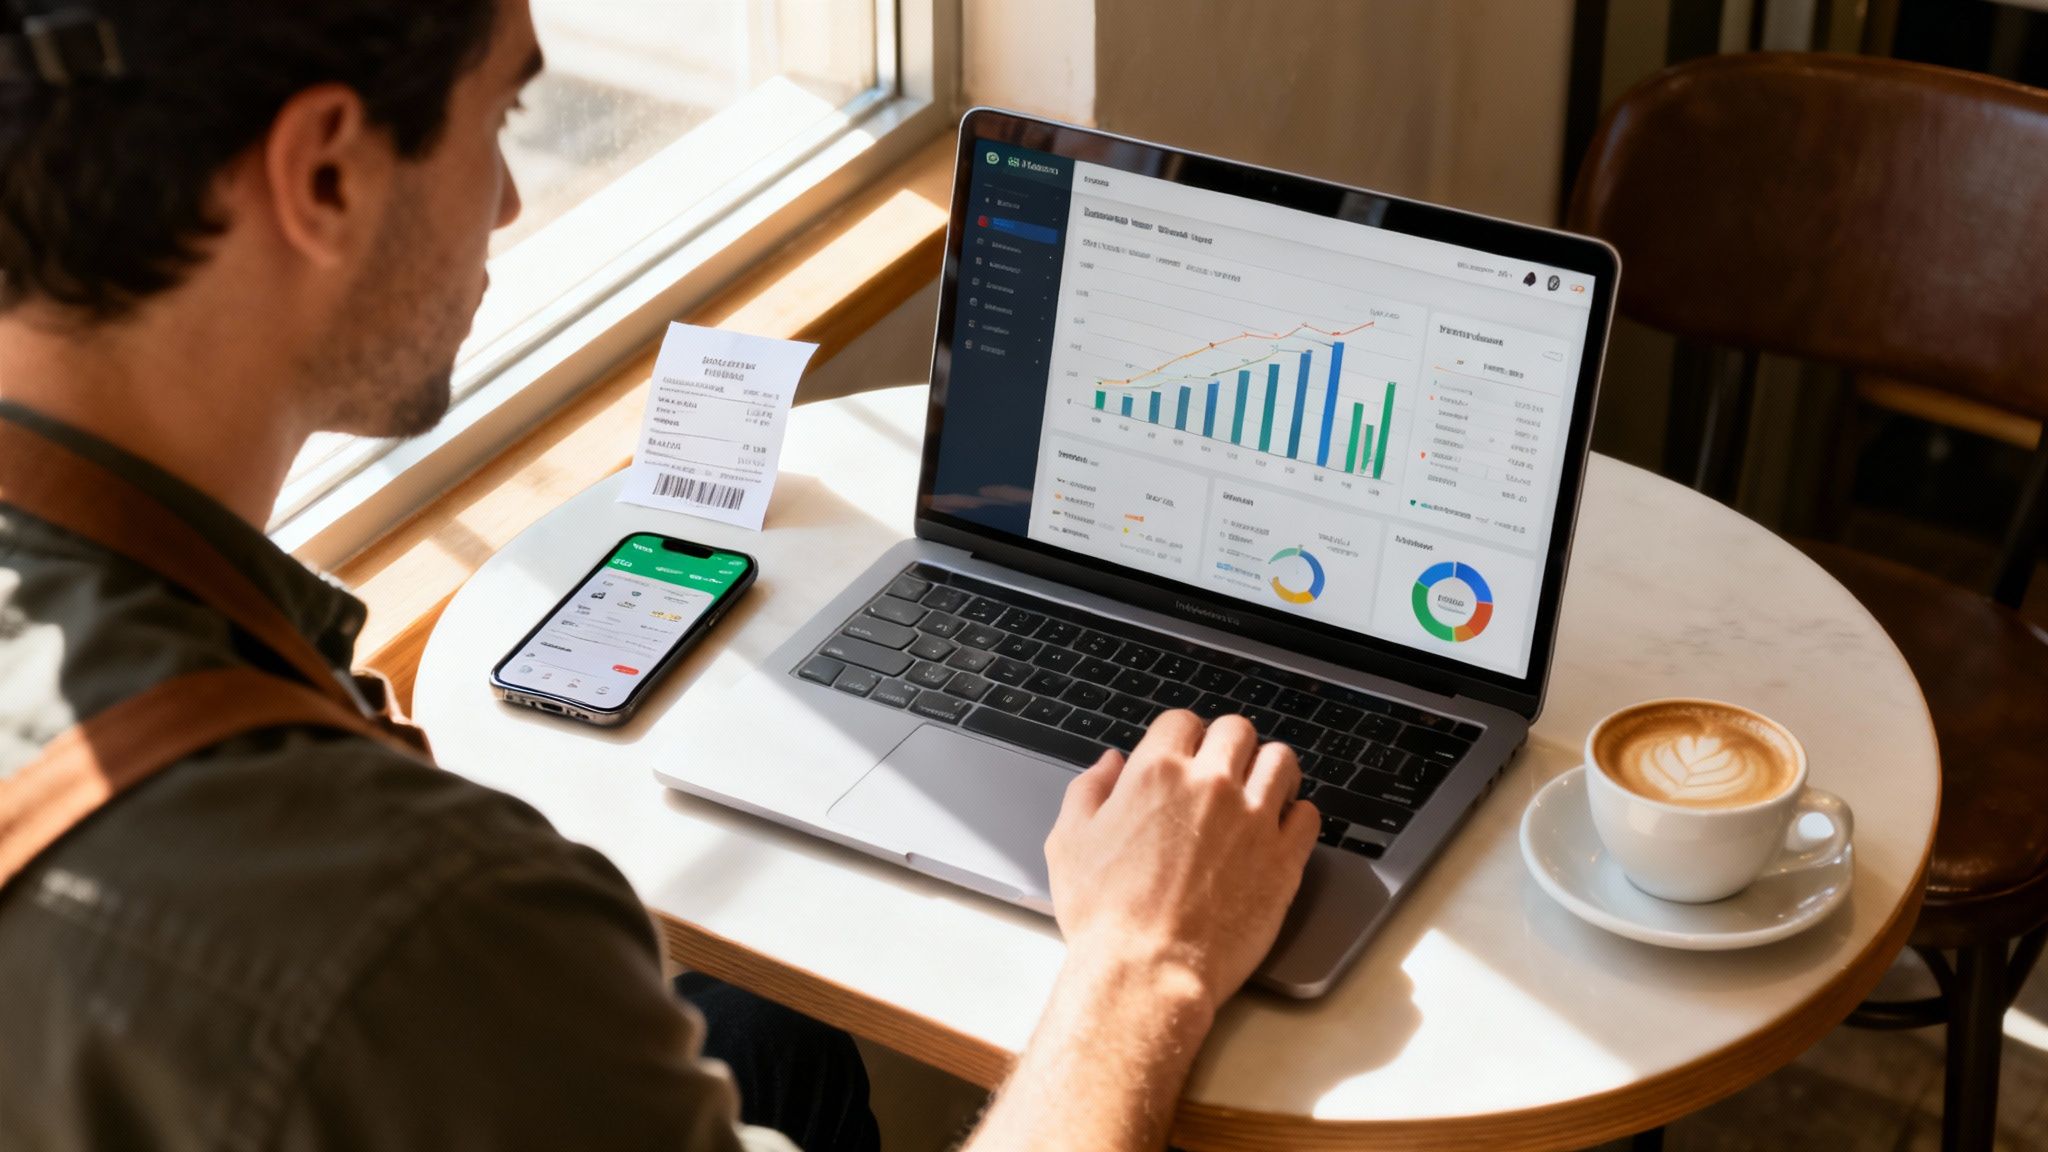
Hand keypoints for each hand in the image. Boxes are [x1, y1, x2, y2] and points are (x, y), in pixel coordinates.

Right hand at [1044, 710, 1319, 1014]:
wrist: (1147, 971)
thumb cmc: (1105, 916)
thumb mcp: (1069, 842)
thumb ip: (1089, 790)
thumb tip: (1108, 764)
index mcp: (1157, 773)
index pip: (1183, 722)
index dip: (1183, 737)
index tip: (1186, 754)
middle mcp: (1211, 785)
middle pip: (1238, 731)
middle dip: (1229, 746)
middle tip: (1225, 771)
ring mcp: (1253, 820)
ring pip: (1281, 761)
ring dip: (1270, 770)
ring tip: (1261, 791)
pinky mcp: (1284, 859)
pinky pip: (1308, 814)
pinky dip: (1296, 816)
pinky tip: (1280, 830)